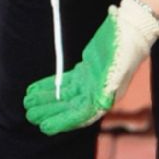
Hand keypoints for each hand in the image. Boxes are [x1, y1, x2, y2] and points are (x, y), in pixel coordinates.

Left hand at [23, 0, 158, 135]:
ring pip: (63, 95)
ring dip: (46, 99)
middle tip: (29, 115)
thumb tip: (102, 104)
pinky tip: (33, 90)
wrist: (131, 31)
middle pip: (68, 107)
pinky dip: (48, 86)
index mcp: (106, 97)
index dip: (62, 121)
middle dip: (49, 111)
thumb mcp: (119, 68)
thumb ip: (110, 86)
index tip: (44, 127)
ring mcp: (89, 83)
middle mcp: (97, 94)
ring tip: (27, 103)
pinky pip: (63, 83)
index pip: (81, 114)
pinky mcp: (83, 73)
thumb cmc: (126, 50)